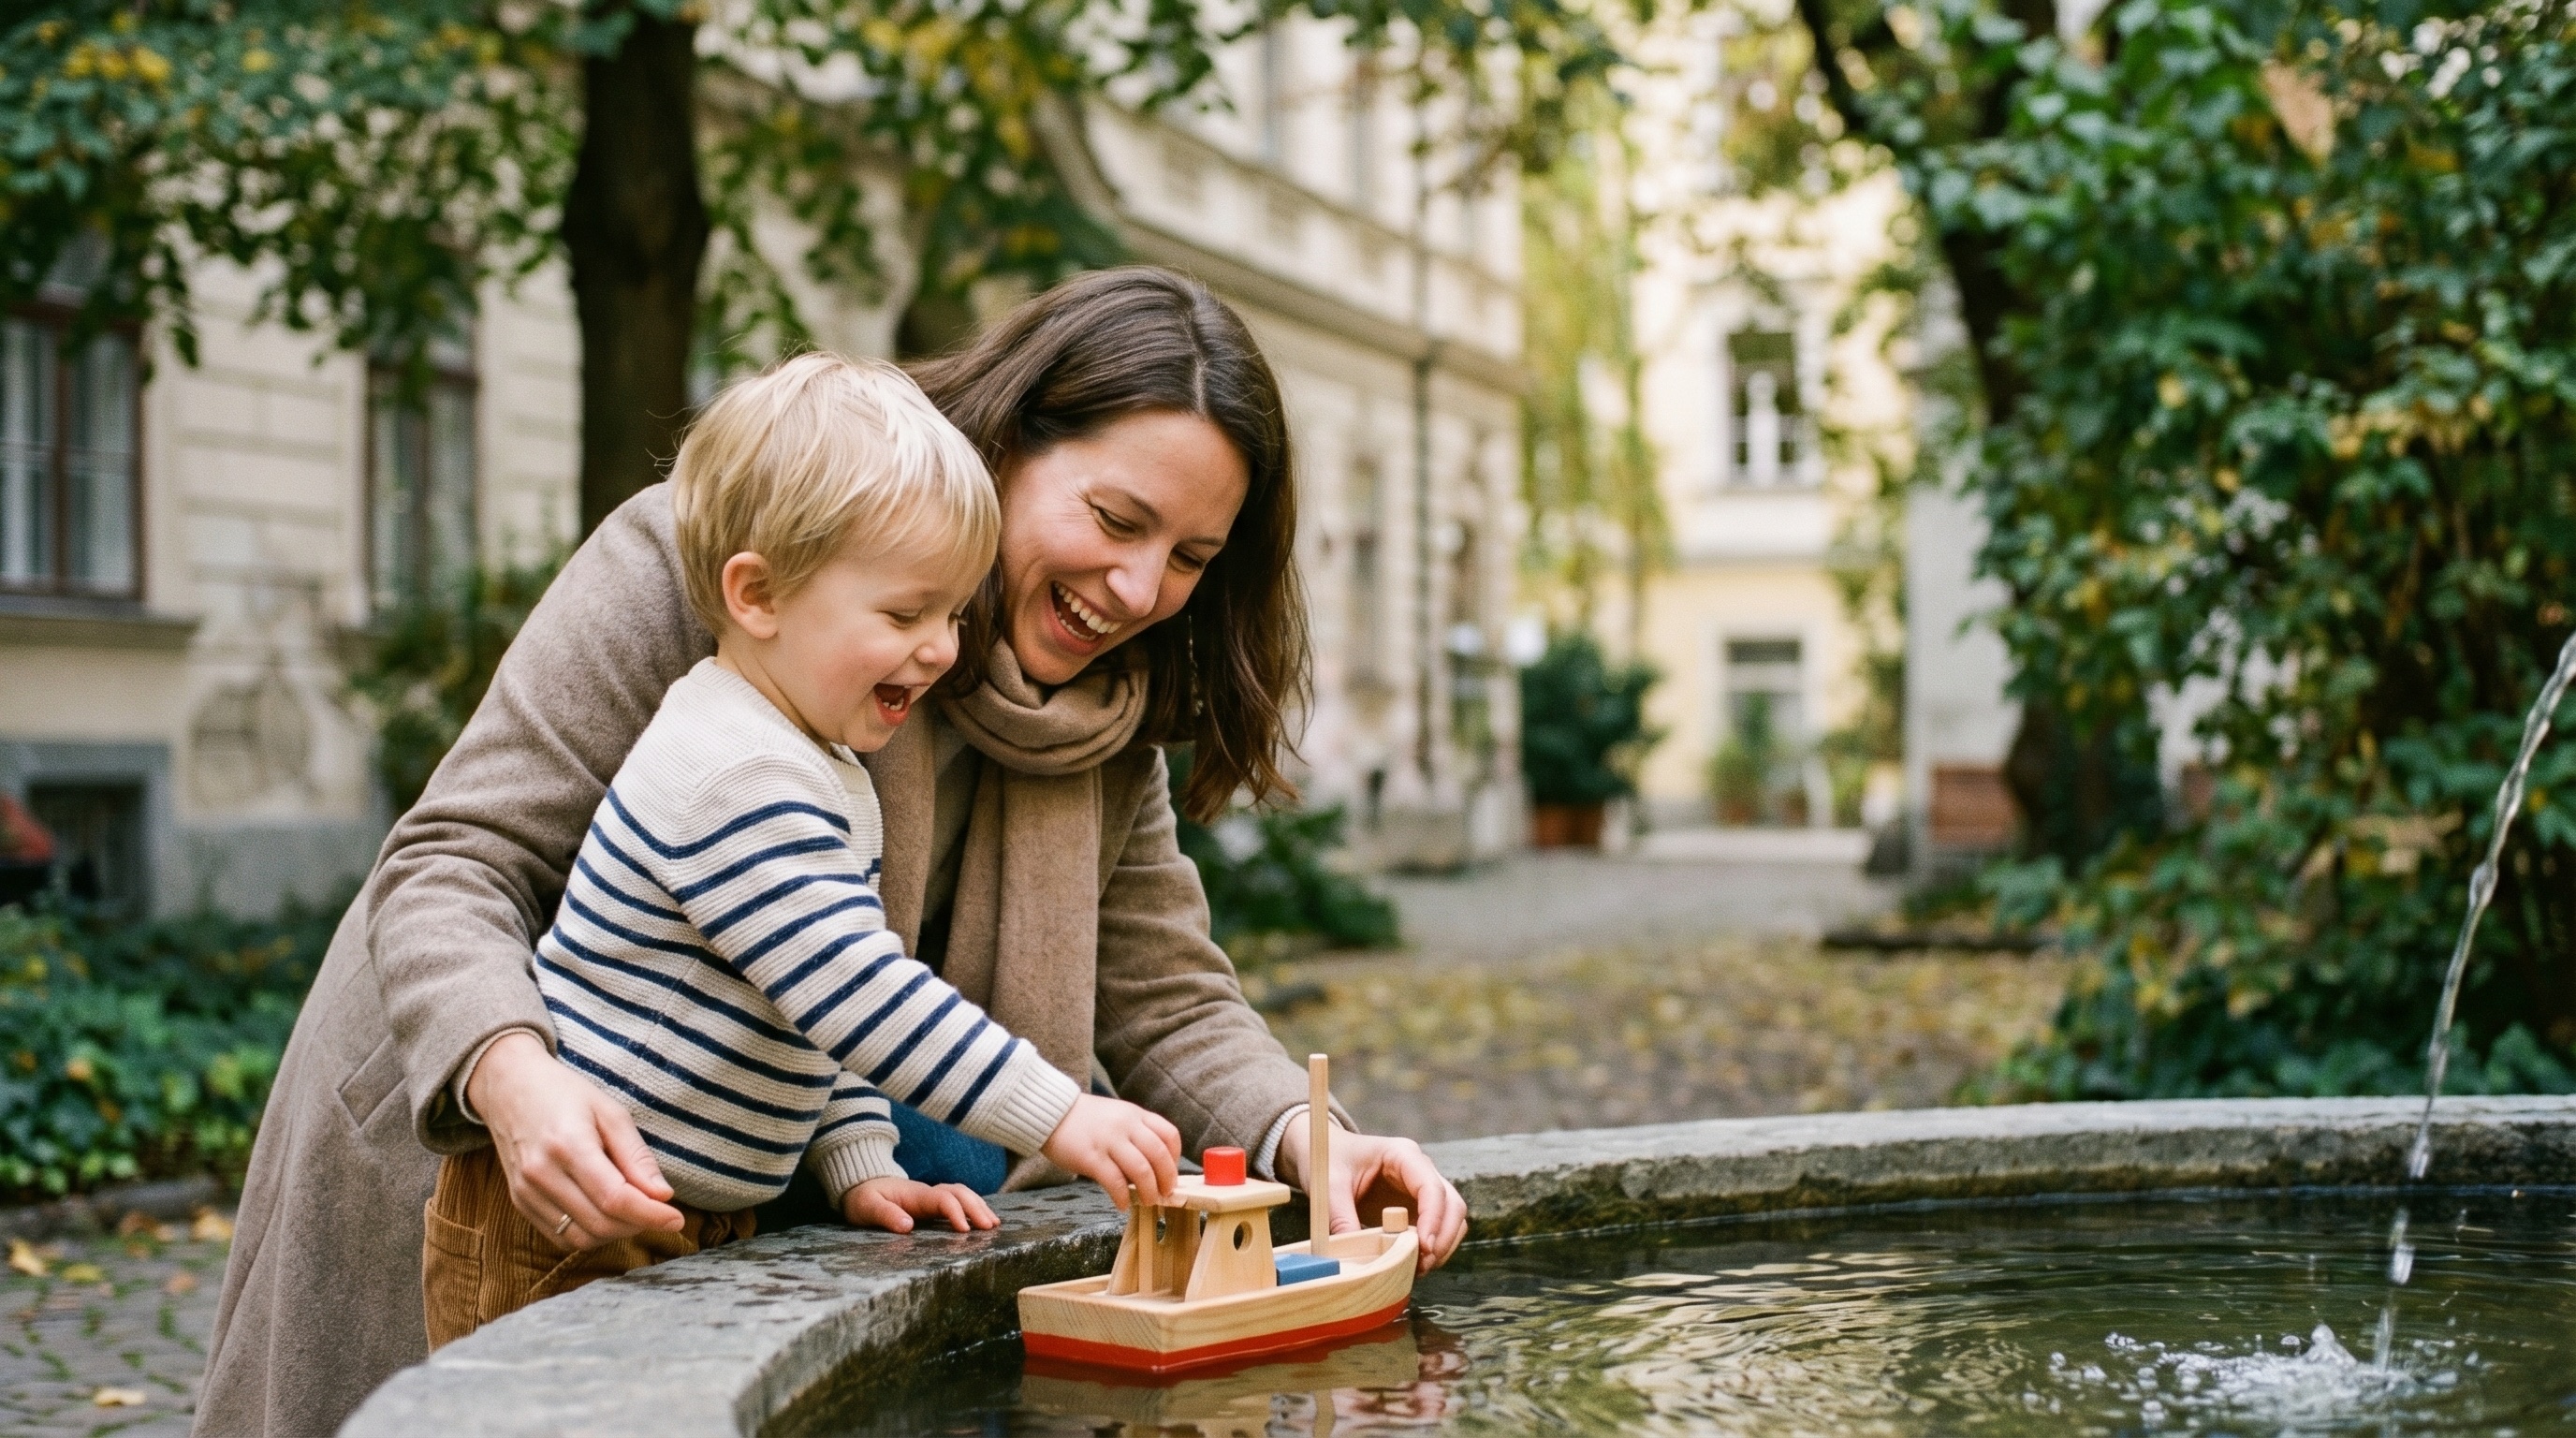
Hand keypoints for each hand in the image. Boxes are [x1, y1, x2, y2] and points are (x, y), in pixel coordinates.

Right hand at [467, 1031, 683, 1250]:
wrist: (510, 1089)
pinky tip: (604, 1214)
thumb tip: (663, 1196)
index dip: (650, 1215)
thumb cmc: (566, 1095)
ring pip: (580, 1238)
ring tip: (632, 1210)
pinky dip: (589, 1235)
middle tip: (657, 1211)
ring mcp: (526, 1192)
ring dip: (614, 1233)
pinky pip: (560, 1237)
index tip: (677, 1220)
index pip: (615, 1198)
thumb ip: (636, 1156)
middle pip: (600, 1223)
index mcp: (568, 1145)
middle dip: (637, 1225)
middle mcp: (541, 1174)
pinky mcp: (519, 1203)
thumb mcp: (610, 1112)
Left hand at [842, 1177, 998, 1233]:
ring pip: (962, 1194)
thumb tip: (908, 1226)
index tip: (965, 1231)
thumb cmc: (862, 1198)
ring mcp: (930, 1197)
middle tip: (990, 1227)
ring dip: (979, 1206)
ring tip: (994, 1224)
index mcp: (915, 1195)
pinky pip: (957, 1200)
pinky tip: (983, 1219)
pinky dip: (973, 1207)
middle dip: (977, 1208)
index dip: (956, 1213)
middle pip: (959, 1193)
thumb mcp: (866, 1207)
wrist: (860, 1185)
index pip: (943, 1199)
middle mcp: (927, 1193)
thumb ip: (885, 1215)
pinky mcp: (931, 1204)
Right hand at [1038, 1094, 1181, 1208]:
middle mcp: (1126, 1125)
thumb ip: (1135, 1134)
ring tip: (1147, 1202)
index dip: (1175, 1158)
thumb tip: (1153, 1169)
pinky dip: (1123, 1197)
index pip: (1169, 1135)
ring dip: (1149, 1191)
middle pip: (1159, 1155)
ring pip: (1141, 1170)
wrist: (1052, 1112)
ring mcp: (1109, 1141)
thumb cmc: (1085, 1119)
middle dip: (1167, 1179)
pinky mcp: (1091, 1157)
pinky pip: (1115, 1182)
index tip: (1171, 1173)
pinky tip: (1122, 1205)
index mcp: (1135, 1115)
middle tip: (1165, 1193)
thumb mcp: (1117, 1115)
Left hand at [1280, 1121, 1465, 1274]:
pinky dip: (1432, 1248)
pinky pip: (1438, 1228)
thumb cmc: (1327, 1158)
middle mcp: (1419, 1169)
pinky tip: (1413, 1264)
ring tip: (1418, 1268)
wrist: (1324, 1151)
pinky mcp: (1416, 1206)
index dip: (1433, 1219)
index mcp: (1402, 1155)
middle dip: (1443, 1237)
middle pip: (1452, 1204)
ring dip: (1442, 1245)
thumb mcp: (1328, 1186)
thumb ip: (1341, 1218)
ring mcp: (1421, 1188)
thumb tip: (1352, 1257)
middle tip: (1423, 1264)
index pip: (1431, 1186)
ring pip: (1452, 1218)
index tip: (1423, 1248)